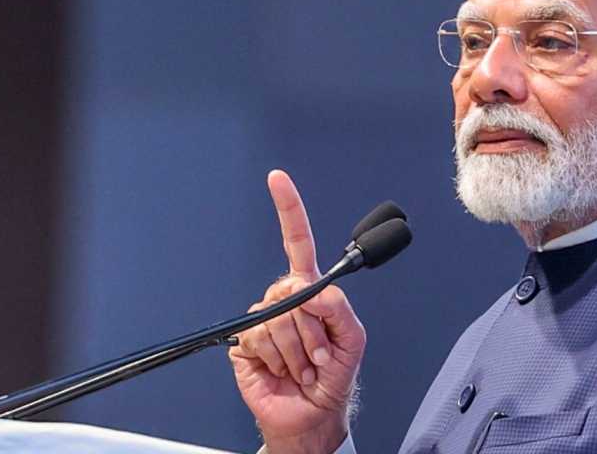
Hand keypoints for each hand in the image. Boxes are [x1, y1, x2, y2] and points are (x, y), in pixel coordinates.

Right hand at [229, 170, 365, 453]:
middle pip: (291, 290)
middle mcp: (283, 300)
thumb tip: (314, 290)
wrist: (310, 416)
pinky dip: (278, 359)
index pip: (298, 242)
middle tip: (318, 353)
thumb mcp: (353, 340)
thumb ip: (340, 309)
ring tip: (304, 366)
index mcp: (310, 291)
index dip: (288, 209)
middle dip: (311, 328)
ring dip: (297, 350)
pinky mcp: (244, 343)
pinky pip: (259, 339)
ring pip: (277, 320)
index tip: (278, 179)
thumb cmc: (333, 377)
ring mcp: (263, 320)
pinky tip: (284, 371)